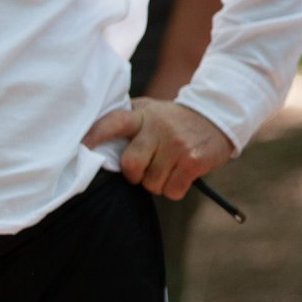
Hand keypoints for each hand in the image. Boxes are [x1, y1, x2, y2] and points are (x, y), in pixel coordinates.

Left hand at [82, 98, 233, 199]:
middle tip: (146, 170)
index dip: (96, 135)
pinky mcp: (193, 160)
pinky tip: (182, 175)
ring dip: (158, 183)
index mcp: (143, 114)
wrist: (218, 118)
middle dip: (136, 175)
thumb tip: (92, 140)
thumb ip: (128, 121)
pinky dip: (175, 189)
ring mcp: (177, 143)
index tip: (83, 147)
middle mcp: (159, 127)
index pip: (114, 122)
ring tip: (168, 169)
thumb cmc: (174, 122)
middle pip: (131, 165)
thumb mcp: (151, 111)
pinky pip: (172, 190)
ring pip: (152, 183)